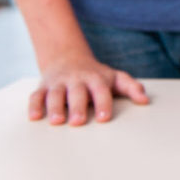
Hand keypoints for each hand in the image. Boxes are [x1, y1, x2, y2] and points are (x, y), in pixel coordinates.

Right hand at [29, 53, 148, 125]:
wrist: (68, 57)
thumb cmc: (96, 75)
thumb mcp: (116, 78)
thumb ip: (131, 87)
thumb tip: (145, 100)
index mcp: (96, 79)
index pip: (101, 91)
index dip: (103, 104)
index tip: (104, 118)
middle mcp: (76, 80)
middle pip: (77, 93)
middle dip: (77, 107)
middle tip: (78, 122)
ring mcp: (59, 83)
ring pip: (55, 94)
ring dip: (55, 107)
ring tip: (56, 121)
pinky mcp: (44, 86)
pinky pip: (37, 95)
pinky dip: (34, 105)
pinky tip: (34, 117)